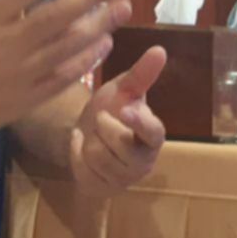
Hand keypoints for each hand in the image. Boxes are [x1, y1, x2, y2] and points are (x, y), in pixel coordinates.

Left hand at [69, 47, 166, 196]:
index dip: (140, 123)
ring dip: (89, 139)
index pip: (153, 132)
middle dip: (102, 125)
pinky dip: (77, 152)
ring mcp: (124, 178)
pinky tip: (82, 146)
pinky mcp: (102, 188)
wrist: (85, 133)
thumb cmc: (111, 109)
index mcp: (152, 134)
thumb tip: (159, 49)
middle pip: (117, 143)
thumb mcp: (123, 89)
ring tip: (94, 134)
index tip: (127, 110)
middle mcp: (143, 161)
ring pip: (98, 156)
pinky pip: (83, 169)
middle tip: (102, 118)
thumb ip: (141, 73)